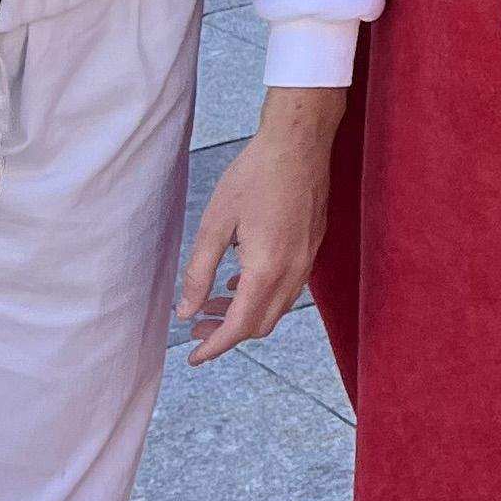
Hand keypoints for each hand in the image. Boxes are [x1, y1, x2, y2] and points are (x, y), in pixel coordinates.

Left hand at [177, 84, 346, 362]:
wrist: (299, 142)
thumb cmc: (254, 176)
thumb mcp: (214, 224)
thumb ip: (199, 273)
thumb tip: (187, 312)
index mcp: (267, 268)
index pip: (239, 326)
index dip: (215, 347)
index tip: (194, 357)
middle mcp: (293, 270)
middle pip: (261, 324)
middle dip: (228, 334)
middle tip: (196, 327)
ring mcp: (307, 260)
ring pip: (277, 308)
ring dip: (246, 315)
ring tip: (213, 302)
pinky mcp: (313, 247)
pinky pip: (289, 287)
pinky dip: (263, 295)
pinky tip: (241, 278)